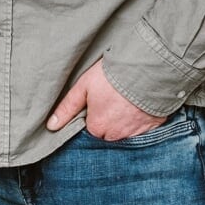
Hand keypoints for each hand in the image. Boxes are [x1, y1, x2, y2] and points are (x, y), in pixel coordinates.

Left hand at [45, 58, 166, 140]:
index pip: (91, 128)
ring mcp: (136, 133)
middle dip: (109, 120)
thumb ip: (67, 108)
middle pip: (108, 133)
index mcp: (97, 128)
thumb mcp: (83, 87)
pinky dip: (141, 120)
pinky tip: (140, 106)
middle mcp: (116, 135)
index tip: (99, 101)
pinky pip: (144, 129)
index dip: (94, 114)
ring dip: (125, 121)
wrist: (147, 69)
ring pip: (125, 132)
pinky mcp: (153, 128)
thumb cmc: (112, 76)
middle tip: (113, 99)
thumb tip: (51, 126)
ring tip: (126, 101)